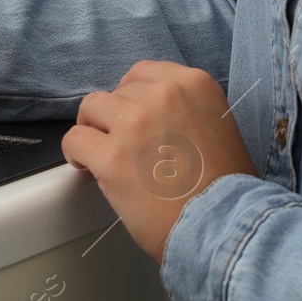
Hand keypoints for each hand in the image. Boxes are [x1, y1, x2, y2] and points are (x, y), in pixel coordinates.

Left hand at [63, 60, 257, 263]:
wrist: (224, 226)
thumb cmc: (227, 189)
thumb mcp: (218, 127)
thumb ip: (185, 112)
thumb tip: (151, 120)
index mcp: (194, 85)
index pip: (143, 73)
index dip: (131, 96)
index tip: (130, 114)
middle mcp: (164, 95)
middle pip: (117, 92)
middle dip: (115, 117)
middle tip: (119, 142)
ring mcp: (135, 123)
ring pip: (92, 108)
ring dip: (93, 129)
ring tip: (98, 151)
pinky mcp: (111, 156)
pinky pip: (75, 139)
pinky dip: (75, 152)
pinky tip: (84, 166)